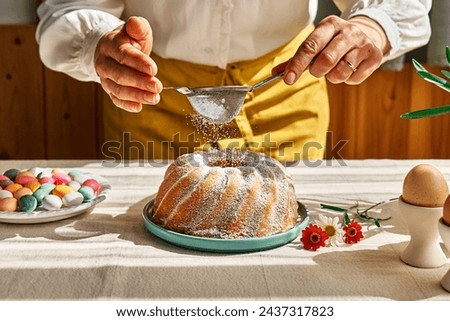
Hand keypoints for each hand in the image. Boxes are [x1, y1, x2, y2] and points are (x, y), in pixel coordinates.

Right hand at [94, 16, 162, 111]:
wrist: (113, 50)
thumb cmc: (128, 41)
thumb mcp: (135, 31)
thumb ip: (138, 27)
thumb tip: (135, 24)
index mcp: (110, 45)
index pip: (124, 55)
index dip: (139, 63)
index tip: (153, 70)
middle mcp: (104, 62)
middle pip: (120, 75)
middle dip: (140, 82)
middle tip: (157, 87)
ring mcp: (105, 78)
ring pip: (118, 89)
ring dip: (137, 96)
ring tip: (154, 98)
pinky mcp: (109, 89)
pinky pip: (116, 99)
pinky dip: (127, 105)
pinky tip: (139, 106)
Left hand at [273, 15, 390, 84]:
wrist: (367, 35)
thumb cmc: (334, 43)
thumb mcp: (317, 43)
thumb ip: (297, 58)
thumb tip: (276, 73)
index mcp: (329, 25)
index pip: (310, 46)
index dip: (297, 64)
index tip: (288, 79)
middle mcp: (348, 32)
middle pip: (326, 60)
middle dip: (318, 71)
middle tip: (319, 71)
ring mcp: (363, 44)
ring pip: (340, 72)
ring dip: (332, 77)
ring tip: (335, 68)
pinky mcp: (374, 57)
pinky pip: (353, 78)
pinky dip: (347, 79)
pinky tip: (349, 69)